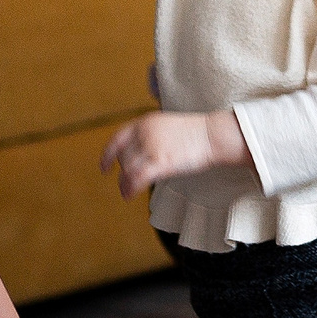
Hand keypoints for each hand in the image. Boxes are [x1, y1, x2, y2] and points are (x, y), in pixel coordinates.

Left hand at [101, 110, 248, 198]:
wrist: (212, 134)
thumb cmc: (196, 133)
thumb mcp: (167, 126)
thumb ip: (151, 136)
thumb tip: (141, 156)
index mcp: (145, 122)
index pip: (117, 139)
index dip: (108, 155)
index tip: (104, 167)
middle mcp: (144, 133)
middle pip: (124, 158)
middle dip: (124, 172)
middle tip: (125, 184)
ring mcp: (152, 146)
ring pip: (128, 170)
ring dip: (124, 184)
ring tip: (126, 193)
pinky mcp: (161, 161)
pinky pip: (137, 178)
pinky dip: (130, 188)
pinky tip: (129, 195)